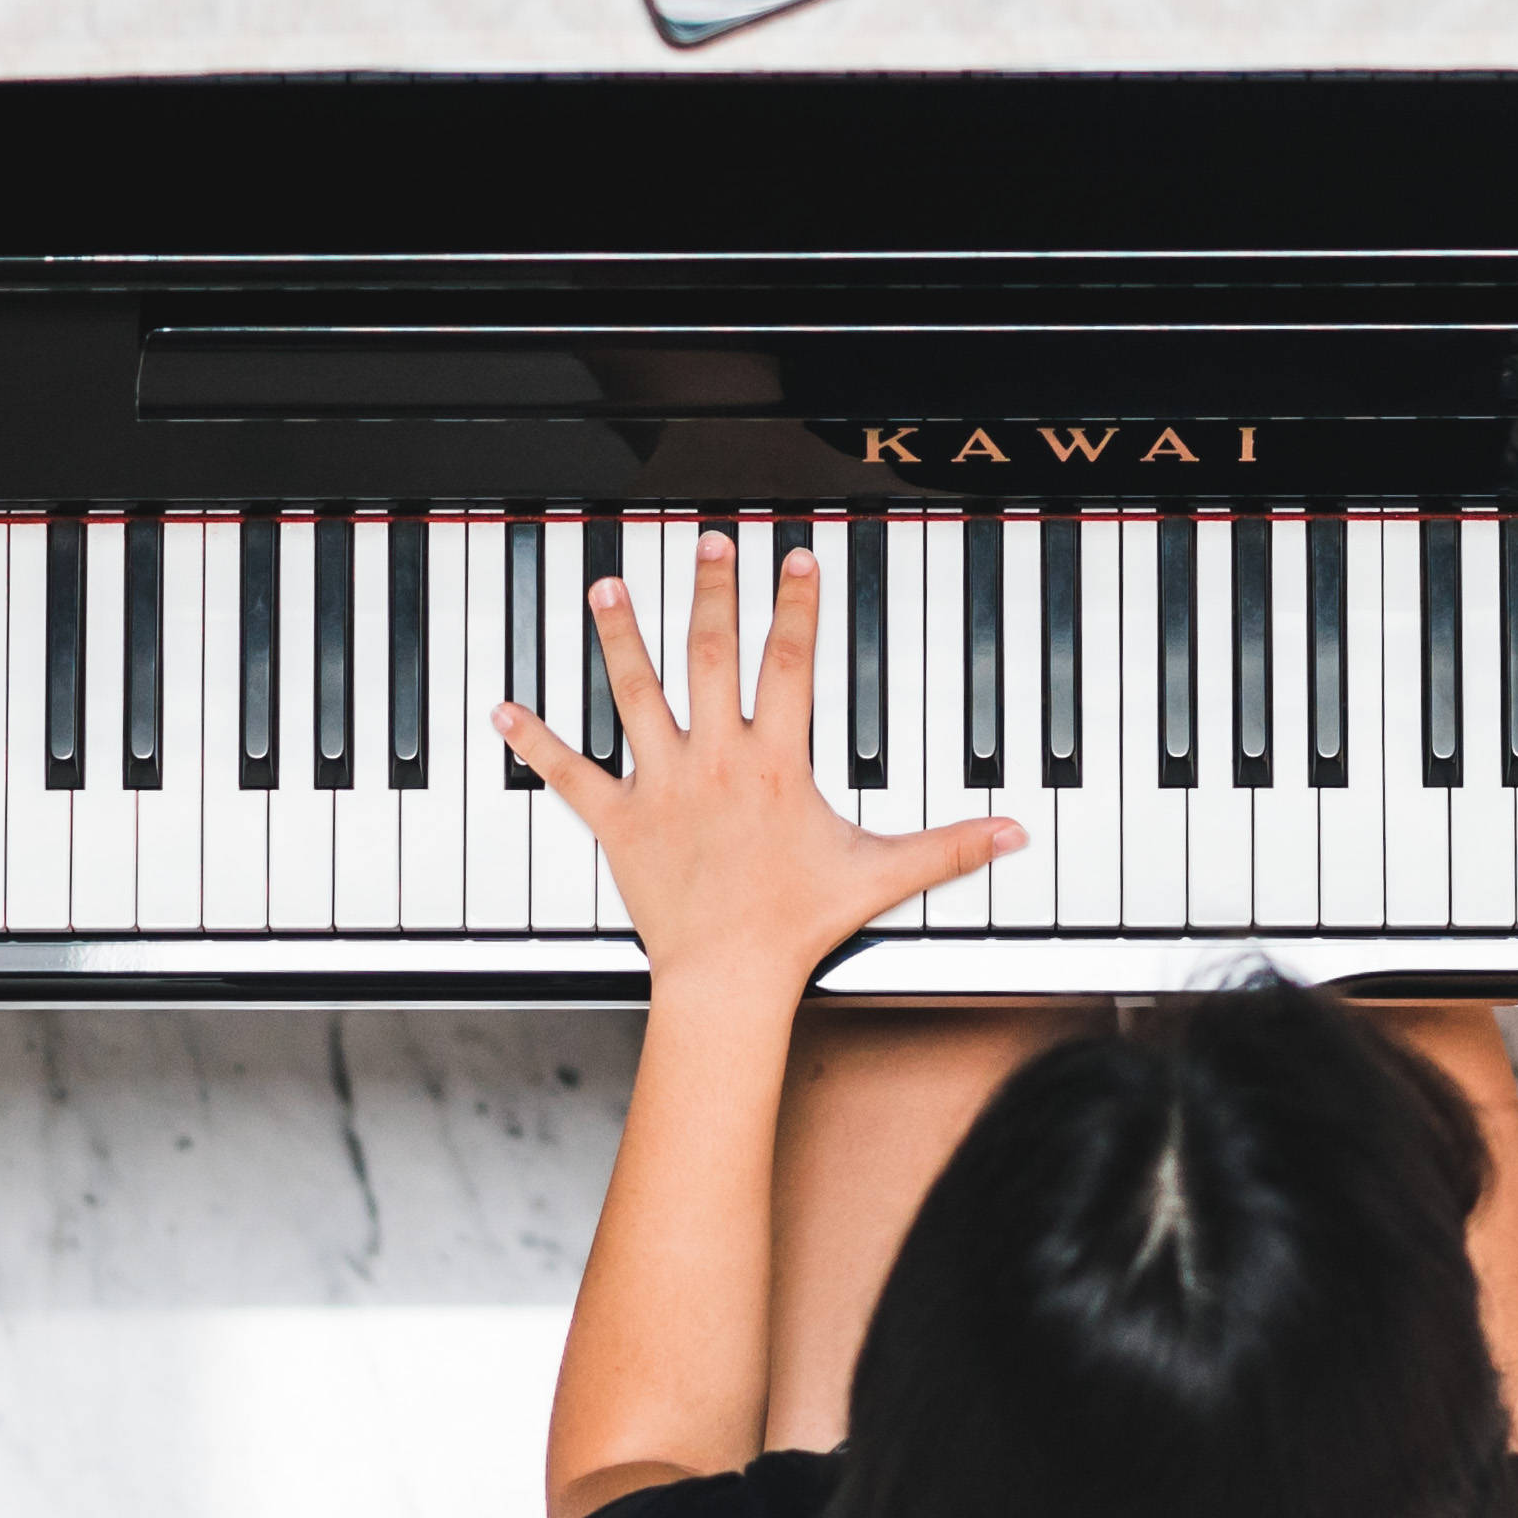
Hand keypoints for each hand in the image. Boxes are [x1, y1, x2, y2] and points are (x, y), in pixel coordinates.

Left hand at [499, 535, 1021, 997]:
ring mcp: (662, 785)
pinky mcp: (618, 820)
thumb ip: (952, 847)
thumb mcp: (881, 876)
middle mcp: (715, 760)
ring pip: (634, 696)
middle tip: (709, 540)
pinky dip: (532, 741)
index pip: (790, 664)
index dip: (795, 605)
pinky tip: (500, 708)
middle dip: (712, 593)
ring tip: (606, 585)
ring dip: (618, 638)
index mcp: (776, 762)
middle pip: (711, 657)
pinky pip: (567, 774)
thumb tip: (1017, 831)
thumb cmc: (799, 925)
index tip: (796, 555)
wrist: (728, 978)